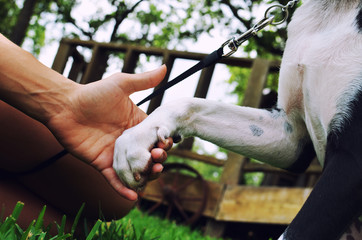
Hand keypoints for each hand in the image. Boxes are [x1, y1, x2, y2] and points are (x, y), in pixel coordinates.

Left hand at [45, 65, 170, 200]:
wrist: (65, 106)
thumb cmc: (93, 93)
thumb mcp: (121, 85)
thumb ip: (143, 80)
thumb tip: (165, 67)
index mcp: (136, 124)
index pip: (155, 136)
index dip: (164, 142)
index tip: (168, 143)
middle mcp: (129, 141)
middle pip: (148, 155)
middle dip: (157, 160)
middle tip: (160, 160)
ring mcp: (116, 153)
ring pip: (135, 169)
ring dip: (146, 176)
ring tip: (152, 175)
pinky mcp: (102, 164)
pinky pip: (114, 179)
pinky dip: (123, 189)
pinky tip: (134, 197)